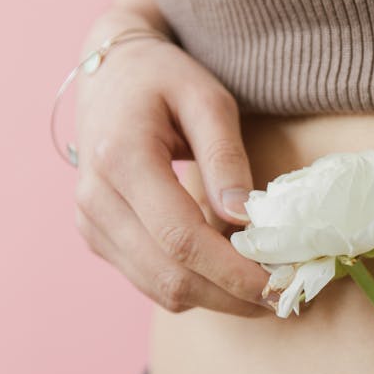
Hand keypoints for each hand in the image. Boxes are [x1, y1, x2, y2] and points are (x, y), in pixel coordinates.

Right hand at [71, 9, 272, 316]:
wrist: (109, 75)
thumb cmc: (163, 79)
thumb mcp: (207, 100)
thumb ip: (225, 157)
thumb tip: (245, 218)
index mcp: (120, 158)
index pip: (180, 237)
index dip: (232, 271)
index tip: (279, 285)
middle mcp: (95, 199)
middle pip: (169, 275)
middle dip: (231, 296)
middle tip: (283, 297)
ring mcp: (90, 223)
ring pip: (159, 288)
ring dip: (216, 298)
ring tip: (264, 291)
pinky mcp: (96, 237)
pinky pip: (149, 280)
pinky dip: (194, 286)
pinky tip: (229, 275)